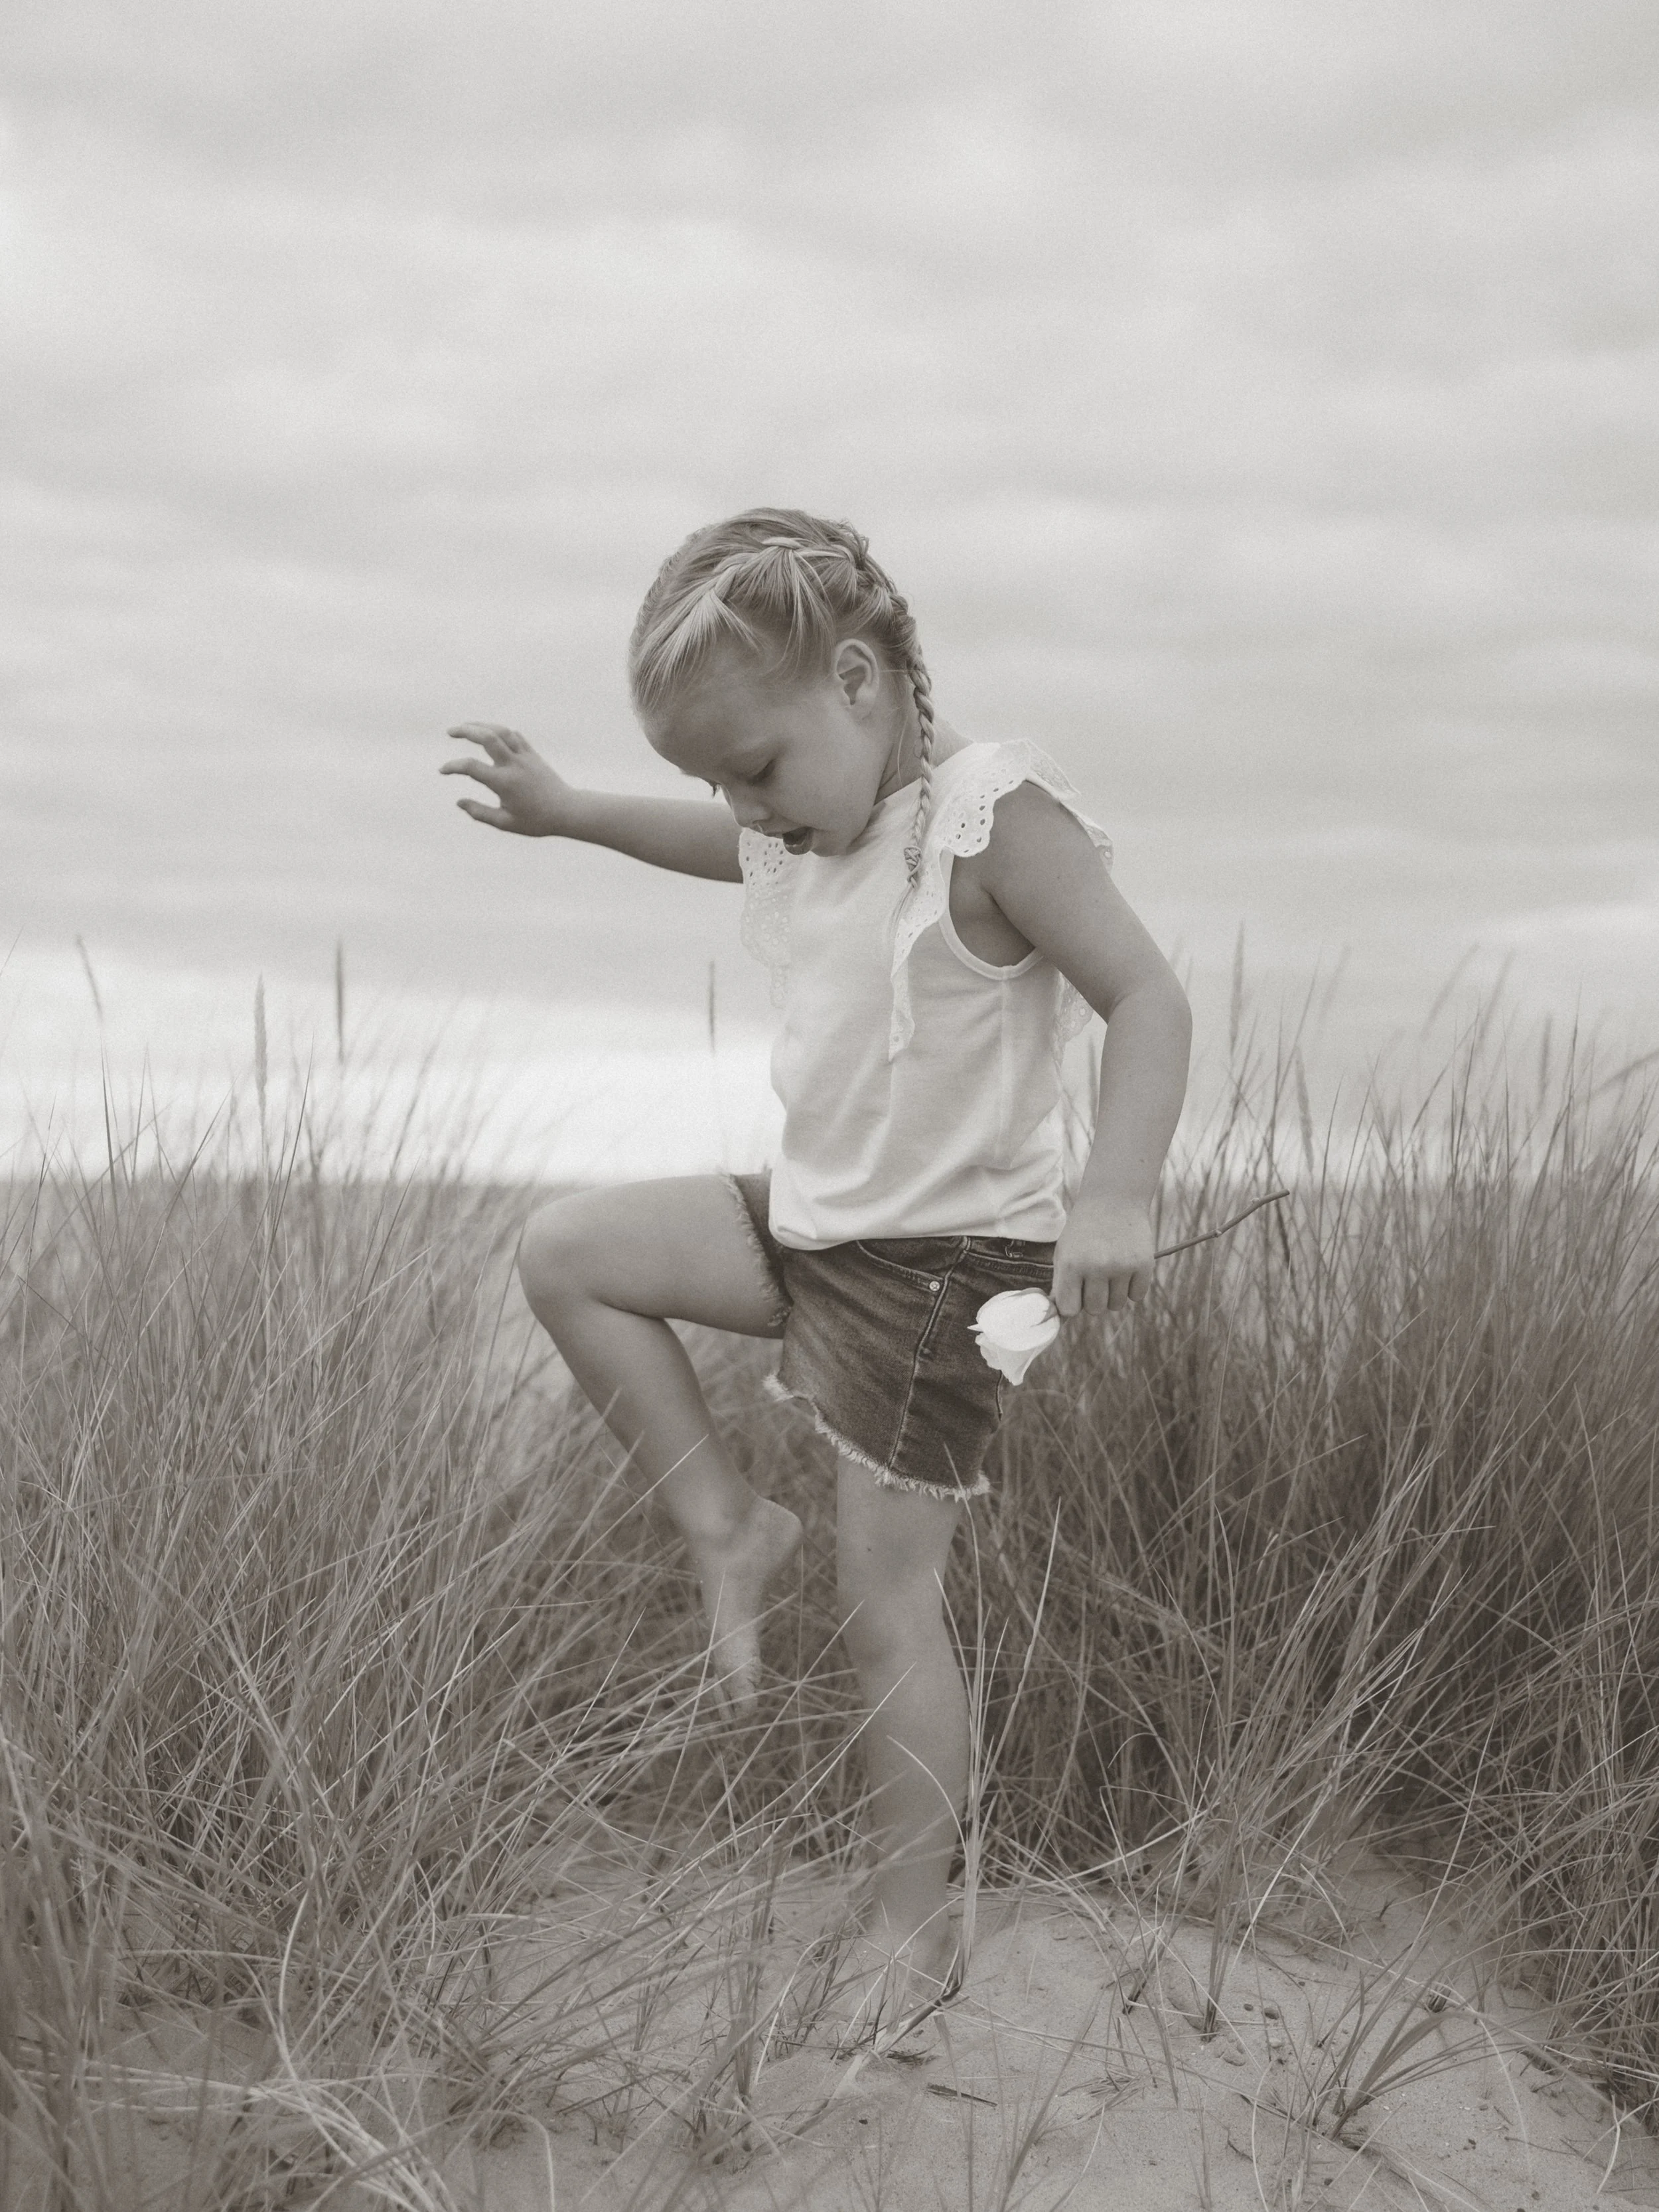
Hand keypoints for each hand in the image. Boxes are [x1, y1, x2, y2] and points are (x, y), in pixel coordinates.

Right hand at [440, 724, 577, 836]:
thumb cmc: (536, 821)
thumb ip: (480, 813)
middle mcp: (513, 765)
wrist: (567, 811)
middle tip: (450, 732)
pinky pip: (514, 735)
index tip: (443, 770)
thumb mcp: (505, 823)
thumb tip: (459, 802)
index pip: (471, 767)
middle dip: (466, 730)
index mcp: (504, 783)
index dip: (453, 766)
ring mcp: (525, 757)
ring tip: (466, 727)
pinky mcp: (533, 755)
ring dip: (482, 725)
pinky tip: (490, 733)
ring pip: (501, 731)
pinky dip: (499, 731)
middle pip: (487, 737)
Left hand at [1051, 1197, 1154, 1318]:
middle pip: (1095, 1309)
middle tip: (1094, 1278)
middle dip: (1093, 1298)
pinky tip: (1126, 1268)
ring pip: (1116, 1305)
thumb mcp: (1064, 1252)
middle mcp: (1097, 1267)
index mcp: (1072, 1264)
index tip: (1076, 1292)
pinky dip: (1131, 1288)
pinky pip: (1136, 1296)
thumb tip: (1060, 1317)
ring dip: (1113, 1294)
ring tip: (1110, 1271)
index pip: (1070, 1309)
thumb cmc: (1084, 1229)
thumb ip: (1061, 1284)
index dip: (1073, 1303)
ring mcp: (1122, 1267)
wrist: (1114, 1199)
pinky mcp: (1144, 1265)